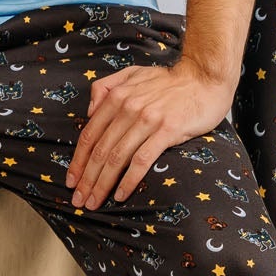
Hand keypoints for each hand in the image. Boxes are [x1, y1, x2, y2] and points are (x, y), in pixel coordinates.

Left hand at [65, 56, 235, 209]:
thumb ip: (107, 86)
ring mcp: (147, 120)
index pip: (89, 135)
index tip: (71, 181)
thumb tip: (89, 111)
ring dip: (102, 184)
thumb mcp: (132, 73)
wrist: (205, 77)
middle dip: (86, 179)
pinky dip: (128, 180)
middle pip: (99, 150)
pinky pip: (141, 160)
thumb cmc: (170, 81)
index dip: (77, 161)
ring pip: (116, 158)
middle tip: (79, 201)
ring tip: (95, 203)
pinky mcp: (167, 131)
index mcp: (117, 97)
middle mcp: (128, 108)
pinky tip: (120, 195)